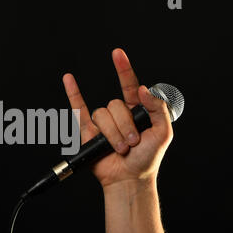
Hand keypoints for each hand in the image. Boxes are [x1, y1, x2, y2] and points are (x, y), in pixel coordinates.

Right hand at [63, 48, 172, 188]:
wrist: (129, 178)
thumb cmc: (147, 158)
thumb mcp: (163, 132)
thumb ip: (158, 109)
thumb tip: (143, 89)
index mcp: (136, 110)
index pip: (129, 85)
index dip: (123, 69)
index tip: (118, 54)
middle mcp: (118, 114)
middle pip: (114, 105)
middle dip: (125, 125)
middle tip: (132, 142)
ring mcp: (103, 122)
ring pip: (101, 114)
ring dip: (112, 133)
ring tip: (120, 148)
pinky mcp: (88, 131)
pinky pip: (78, 109)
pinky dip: (73, 94)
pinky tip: (69, 79)